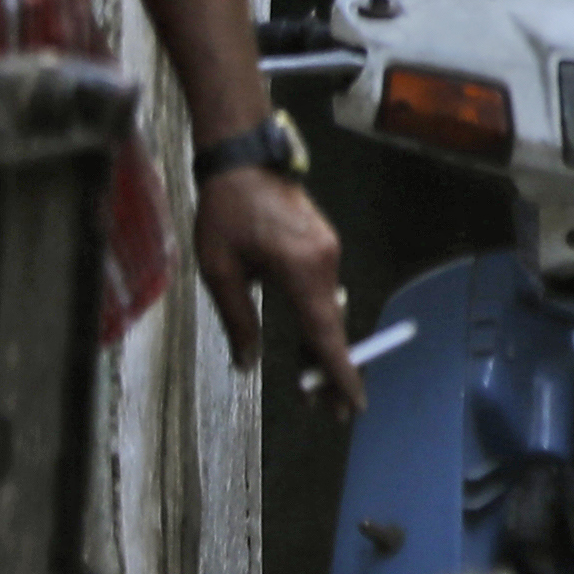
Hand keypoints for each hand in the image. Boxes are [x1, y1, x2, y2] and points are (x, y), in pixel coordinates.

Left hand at [196, 164, 363, 411]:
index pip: (326, 333)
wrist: (245, 161)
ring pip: (329, 312)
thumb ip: (236, 318)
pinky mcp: (324, 247)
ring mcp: (329, 253)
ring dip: (322, 347)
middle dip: (332, 371)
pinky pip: (324, 294)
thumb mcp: (219, 270)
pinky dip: (319, 321)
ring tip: (311, 387)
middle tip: (332, 412)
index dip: (340, 372)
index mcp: (301, 271)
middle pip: (333, 328)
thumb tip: (246, 362)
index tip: (354, 403)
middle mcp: (325, 264)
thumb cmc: (225, 212)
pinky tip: (308, 345)